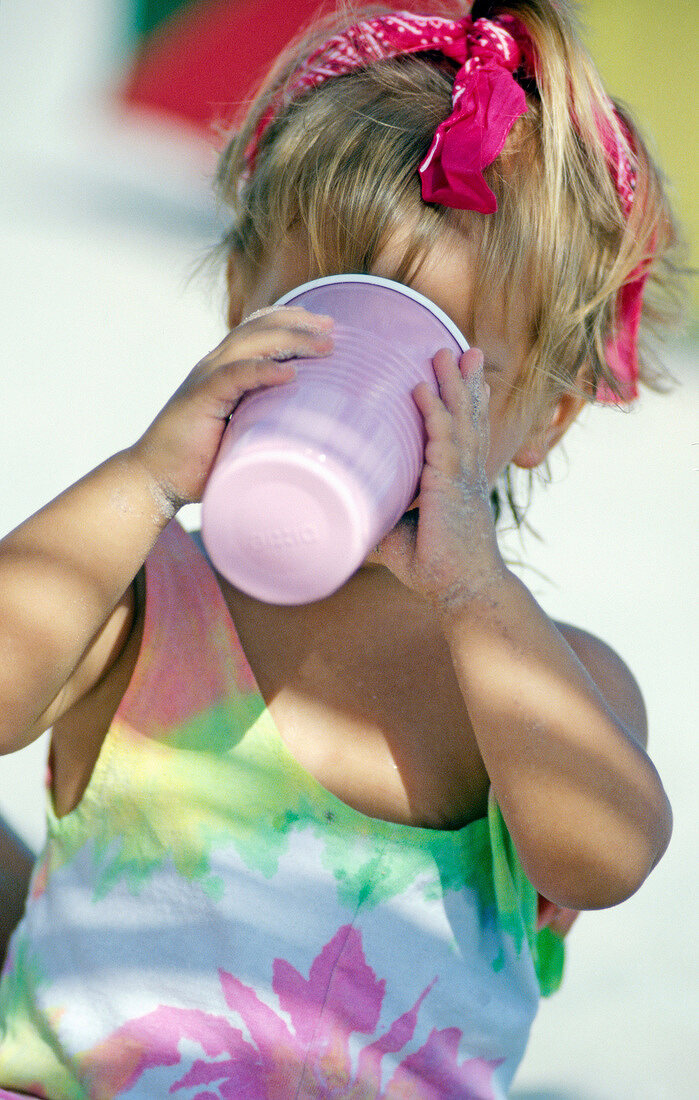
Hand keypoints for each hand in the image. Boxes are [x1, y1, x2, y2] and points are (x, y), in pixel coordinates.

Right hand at [129, 307, 333, 511]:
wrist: (154, 479)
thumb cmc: (198, 463)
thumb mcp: (240, 433)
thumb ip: (264, 422)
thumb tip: (308, 434)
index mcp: (222, 370)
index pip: (255, 330)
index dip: (288, 321)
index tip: (323, 325)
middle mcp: (213, 366)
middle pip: (259, 328)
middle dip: (298, 323)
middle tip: (333, 328)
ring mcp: (205, 378)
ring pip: (251, 344)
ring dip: (291, 340)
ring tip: (324, 345)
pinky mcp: (200, 397)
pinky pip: (236, 375)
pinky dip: (264, 371)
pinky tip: (290, 372)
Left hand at [373, 347, 505, 611]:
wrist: (461, 591)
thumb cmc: (435, 568)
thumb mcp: (401, 534)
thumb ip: (383, 514)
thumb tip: (348, 509)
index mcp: (458, 481)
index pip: (464, 432)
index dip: (466, 403)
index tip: (465, 374)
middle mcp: (465, 473)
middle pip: (468, 416)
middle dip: (466, 381)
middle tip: (463, 348)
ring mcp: (462, 478)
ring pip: (459, 419)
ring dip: (452, 383)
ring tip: (445, 351)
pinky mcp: (451, 487)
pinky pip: (443, 441)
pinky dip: (434, 412)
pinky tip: (422, 389)